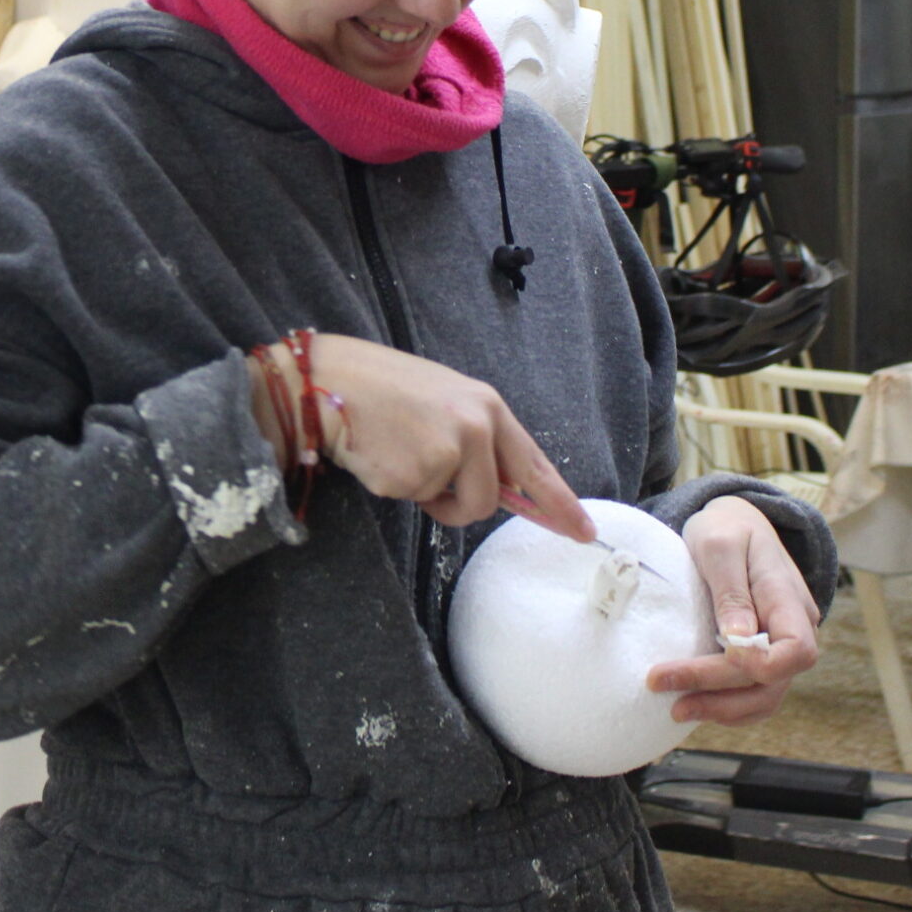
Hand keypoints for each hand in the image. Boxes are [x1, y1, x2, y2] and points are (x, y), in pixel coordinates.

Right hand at [247, 334, 591, 537]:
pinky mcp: (411, 474)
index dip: (560, 502)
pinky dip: (392, 486)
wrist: (329, 380)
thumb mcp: (444, 402)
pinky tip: (378, 452)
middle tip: (429, 485)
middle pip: (486, 501)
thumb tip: (503, 489)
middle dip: (459, 505)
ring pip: (447, 507)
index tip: (583, 532)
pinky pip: (410, 501)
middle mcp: (474, 428)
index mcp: (486, 407)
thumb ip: (478, 440)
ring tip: (398, 453)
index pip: (534, 465)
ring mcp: (444, 452)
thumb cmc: (383, 389)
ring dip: (424, 496)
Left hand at [648, 495, 821, 724]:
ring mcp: (779, 646)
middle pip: (773, 681)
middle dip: (720, 693)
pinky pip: (753, 692)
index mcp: (788, 599)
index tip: (718, 654)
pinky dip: (725, 705)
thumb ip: (731, 591)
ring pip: (765, 696)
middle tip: (665, 690)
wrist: (734, 524)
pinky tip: (692, 702)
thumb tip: (738, 639)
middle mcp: (793, 629)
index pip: (797, 650)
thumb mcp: (720, 545)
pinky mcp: (761, 656)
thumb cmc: (727, 529)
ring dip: (722, 709)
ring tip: (676, 709)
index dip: (760, 665)